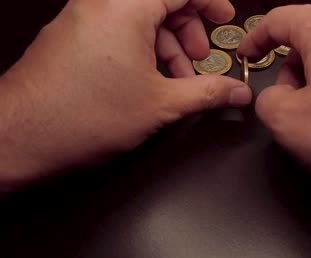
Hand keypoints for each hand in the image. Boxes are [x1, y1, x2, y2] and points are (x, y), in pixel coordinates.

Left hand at [0, 0, 251, 184]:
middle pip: (160, 2)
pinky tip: (149, 81)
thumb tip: (234, 90)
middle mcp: (100, 4)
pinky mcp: (72, 35)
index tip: (222, 18)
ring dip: (165, 47)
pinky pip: (117, 30)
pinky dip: (141, 50)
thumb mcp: (161, 104)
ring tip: (176, 81)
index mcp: (125, 7)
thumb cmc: (80, 116)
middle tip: (199, 59)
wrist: (21, 137)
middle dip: (188, 31)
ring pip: (139, 18)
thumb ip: (207, 92)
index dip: (210, 3)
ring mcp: (82, 18)